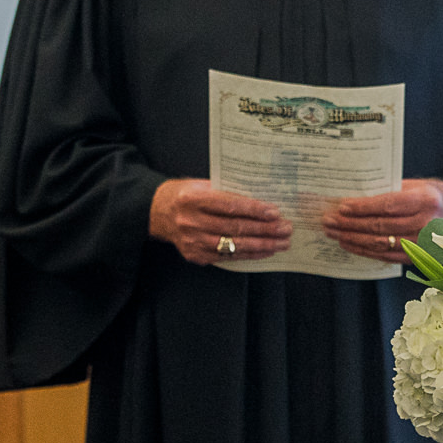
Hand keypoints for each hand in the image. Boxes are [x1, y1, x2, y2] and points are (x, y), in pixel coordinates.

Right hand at [151, 179, 290, 265]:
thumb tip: (260, 197)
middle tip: (286, 229)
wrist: (155, 212)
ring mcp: (192, 241)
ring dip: (262, 245)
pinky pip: (227, 257)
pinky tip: (265, 251)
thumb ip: (226, 190)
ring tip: (282, 242)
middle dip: (265, 229)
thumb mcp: (201, 184)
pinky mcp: (195, 255)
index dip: (254, 209)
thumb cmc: (184, 194)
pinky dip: (249, 254)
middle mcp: (191, 221)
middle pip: (234, 228)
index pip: (229, 205)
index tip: (275, 212)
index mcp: (193, 198)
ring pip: (233, 245)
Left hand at [322, 178, 442, 263]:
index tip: (342, 207)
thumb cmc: (428, 195)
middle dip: (350, 224)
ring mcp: (422, 244)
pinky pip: (385, 256)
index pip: (388, 205)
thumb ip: (388, 191)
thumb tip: (353, 198)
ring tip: (333, 233)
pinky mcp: (417, 257)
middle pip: (380, 226)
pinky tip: (349, 244)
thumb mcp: (413, 186)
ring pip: (380, 243)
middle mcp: (425, 223)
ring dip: (353, 239)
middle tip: (329, 221)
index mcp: (425, 200)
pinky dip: (364, 251)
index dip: (363, 208)